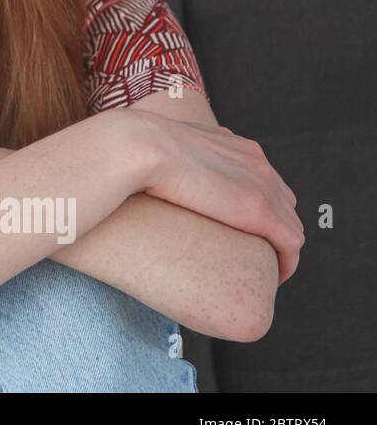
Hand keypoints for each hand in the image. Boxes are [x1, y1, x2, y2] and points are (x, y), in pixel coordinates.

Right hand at [123, 108, 304, 283]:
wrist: (139, 146)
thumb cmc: (134, 151)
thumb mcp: (161, 149)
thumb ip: (169, 159)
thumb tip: (145, 174)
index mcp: (236, 145)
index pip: (263, 178)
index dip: (258, 205)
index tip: (238, 227)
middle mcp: (256, 162)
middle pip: (283, 202)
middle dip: (274, 228)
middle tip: (253, 253)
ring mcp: (261, 186)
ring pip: (290, 225)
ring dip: (281, 249)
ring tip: (262, 270)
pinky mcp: (260, 211)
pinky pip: (290, 244)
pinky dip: (287, 263)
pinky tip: (273, 279)